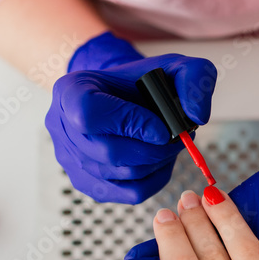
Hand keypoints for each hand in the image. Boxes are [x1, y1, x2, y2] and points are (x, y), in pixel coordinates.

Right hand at [46, 32, 217, 203]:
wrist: (126, 96)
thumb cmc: (145, 81)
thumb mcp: (174, 65)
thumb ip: (193, 77)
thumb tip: (197, 116)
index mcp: (70, 90)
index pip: (89, 113)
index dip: (130, 123)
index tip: (161, 127)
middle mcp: (61, 126)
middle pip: (108, 152)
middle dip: (153, 149)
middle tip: (178, 139)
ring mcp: (70, 159)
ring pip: (119, 175)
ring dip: (156, 163)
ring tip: (170, 146)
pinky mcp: (86, 183)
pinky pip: (126, 193)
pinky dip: (153, 180)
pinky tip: (160, 161)